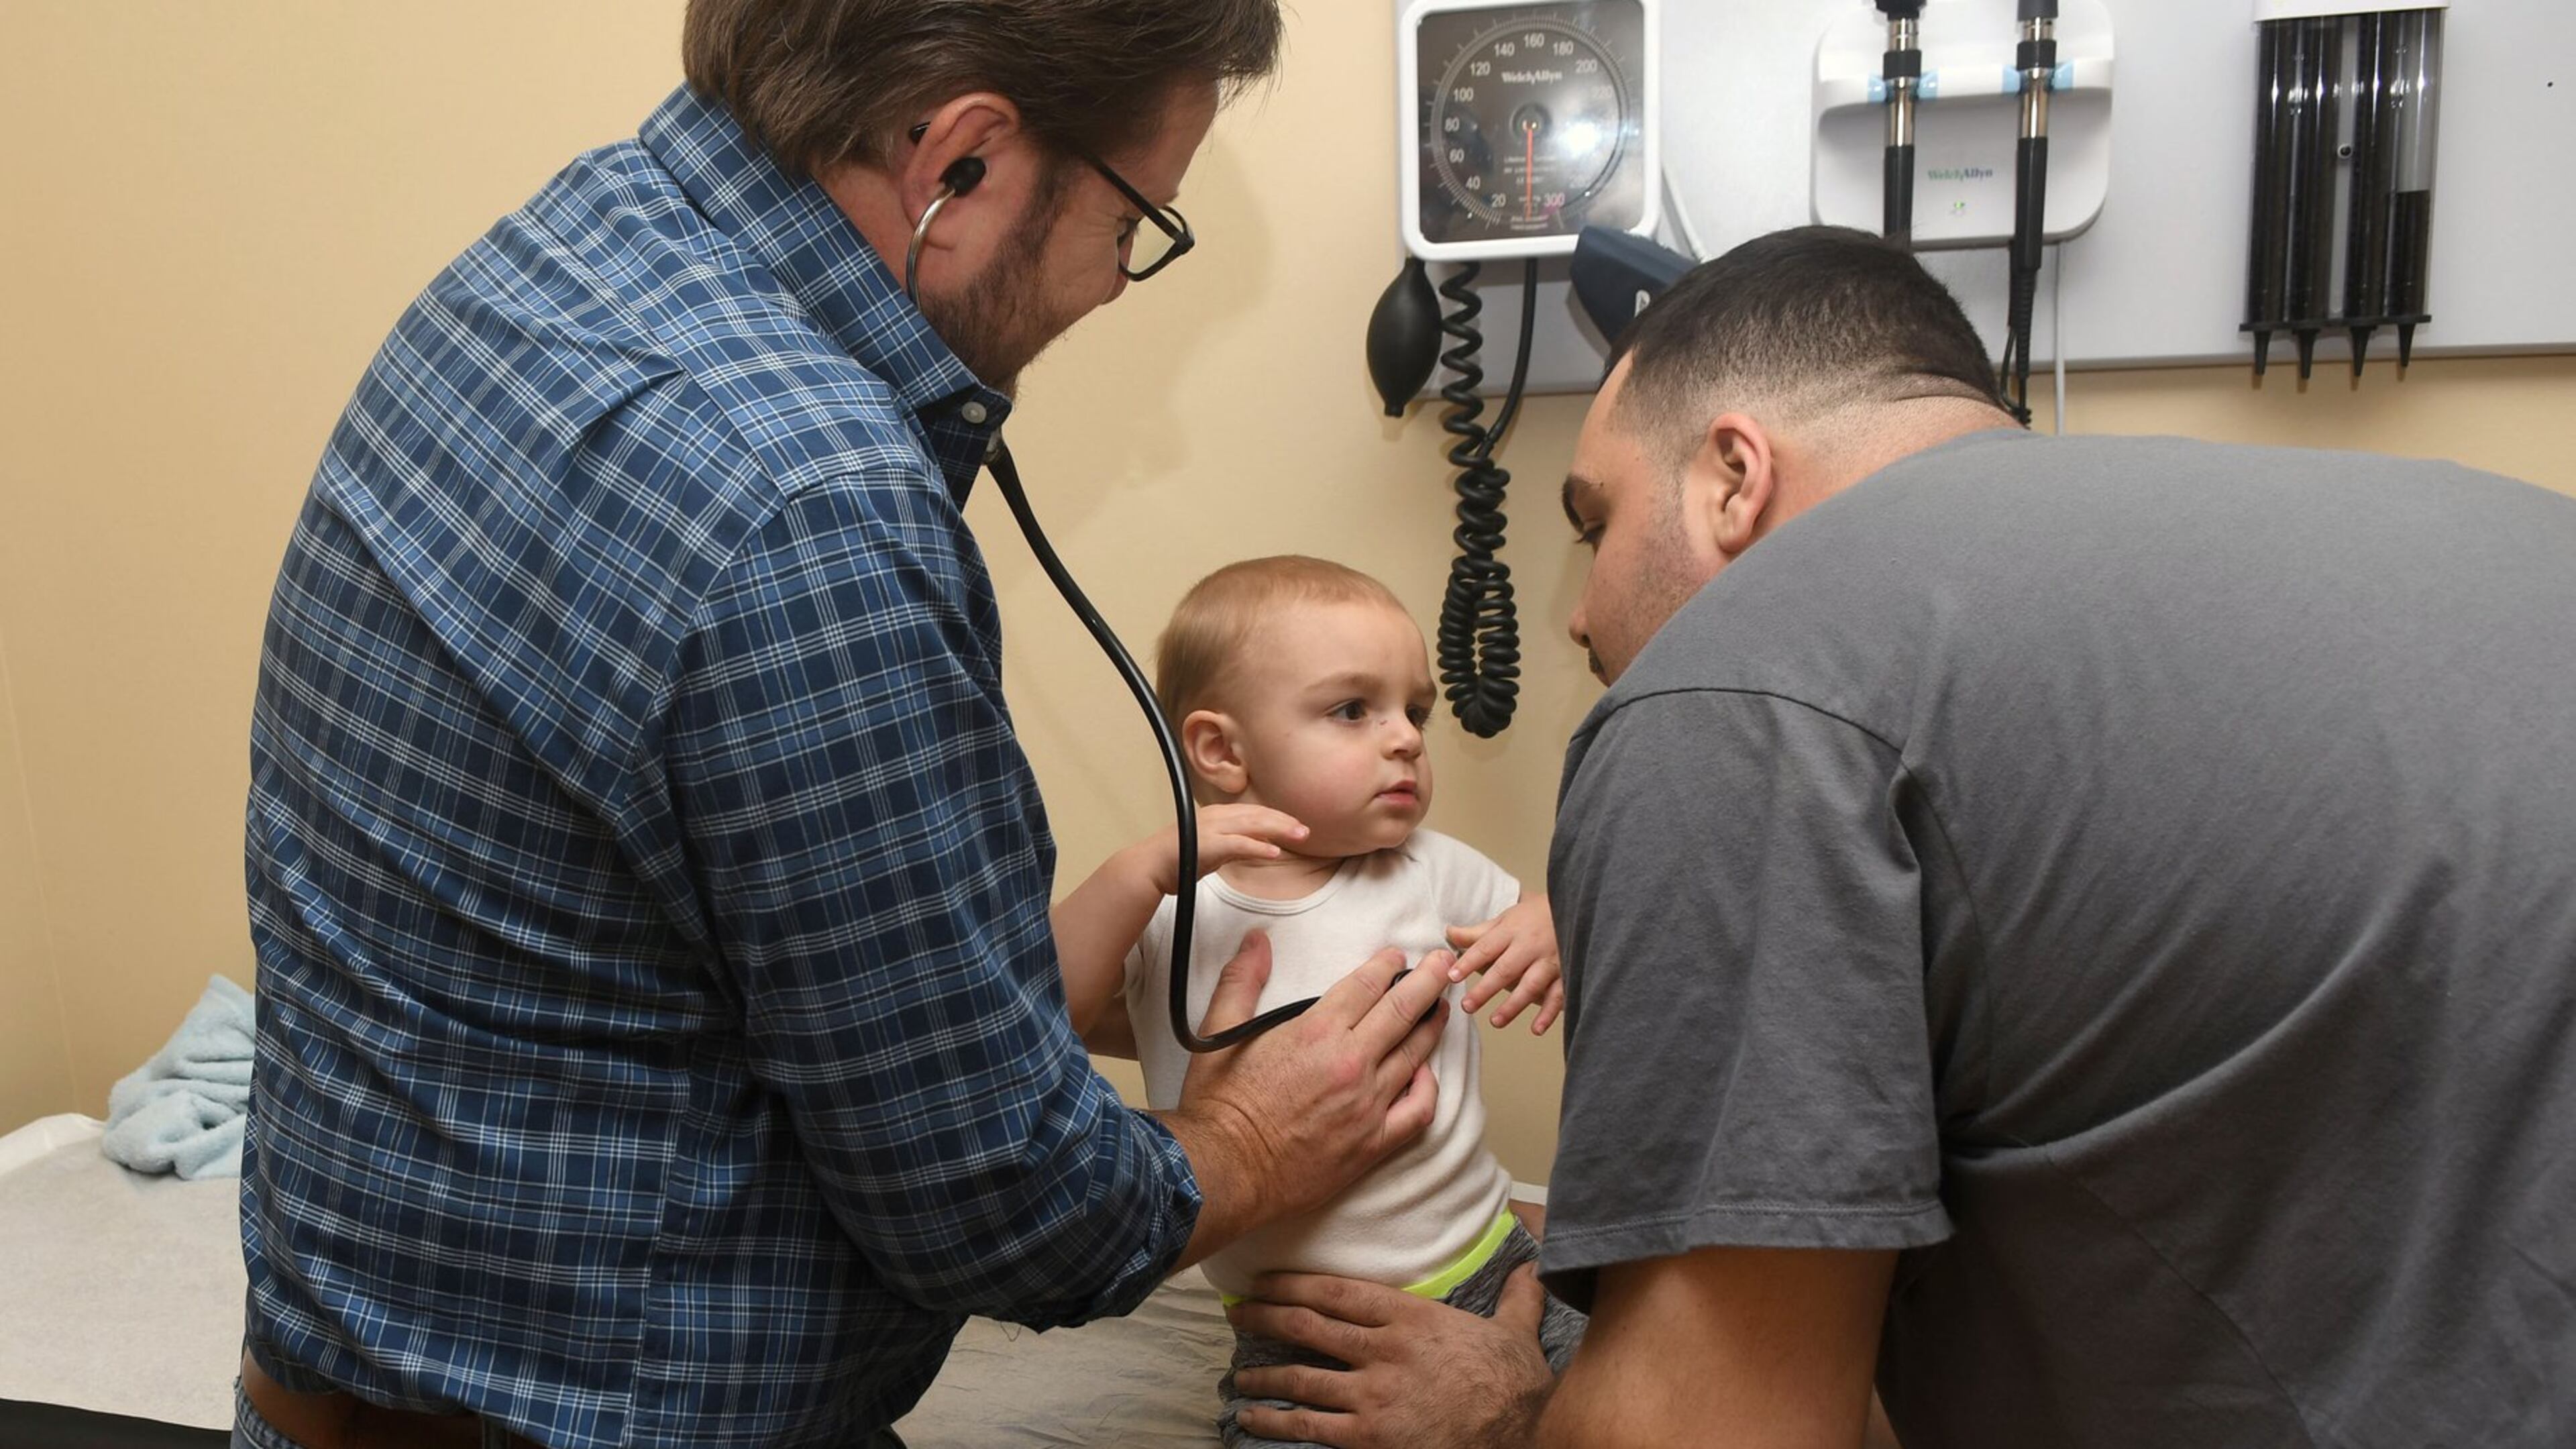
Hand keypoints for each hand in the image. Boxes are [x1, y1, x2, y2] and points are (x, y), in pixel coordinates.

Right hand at [1137, 804, 1308, 895]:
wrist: (1148, 867)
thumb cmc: (1175, 861)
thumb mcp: (1209, 850)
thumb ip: (1230, 846)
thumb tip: (1251, 848)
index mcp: (1216, 815)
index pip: (1252, 812)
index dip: (1276, 817)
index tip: (1294, 825)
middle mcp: (1215, 816)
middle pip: (1258, 814)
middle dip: (1284, 821)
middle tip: (1306, 830)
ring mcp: (1212, 828)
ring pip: (1253, 824)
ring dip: (1280, 829)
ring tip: (1301, 836)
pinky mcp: (1208, 844)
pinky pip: (1239, 844)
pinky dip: (1259, 846)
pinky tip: (1275, 852)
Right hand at [1161, 935, 1451, 1257]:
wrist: (1224, 1171)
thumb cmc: (1220, 1105)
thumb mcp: (1219, 1032)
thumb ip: (1241, 980)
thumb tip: (1256, 941)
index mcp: (1316, 1031)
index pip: (1368, 985)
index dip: (1388, 965)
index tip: (1397, 956)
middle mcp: (1351, 1063)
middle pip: (1404, 1010)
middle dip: (1429, 980)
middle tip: (1443, 964)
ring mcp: (1367, 1105)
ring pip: (1416, 1055)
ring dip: (1432, 1025)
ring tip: (1441, 1008)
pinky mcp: (1373, 1143)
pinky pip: (1419, 1111)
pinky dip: (1429, 1087)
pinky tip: (1426, 1073)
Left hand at [1226, 1264, 1554, 1448]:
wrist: (1522, 1435)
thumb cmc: (1516, 1386)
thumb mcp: (1516, 1332)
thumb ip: (1515, 1298)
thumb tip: (1532, 1268)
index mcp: (1411, 1318)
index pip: (1338, 1291)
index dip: (1294, 1283)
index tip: (1265, 1279)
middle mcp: (1383, 1350)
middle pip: (1307, 1325)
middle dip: (1265, 1316)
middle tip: (1236, 1312)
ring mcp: (1372, 1395)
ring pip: (1300, 1376)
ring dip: (1261, 1373)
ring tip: (1236, 1374)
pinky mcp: (1368, 1437)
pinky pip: (1309, 1426)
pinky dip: (1274, 1420)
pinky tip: (1250, 1416)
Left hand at [1445, 895, 1564, 1032]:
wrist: (1578, 910)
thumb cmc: (1536, 917)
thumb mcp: (1506, 919)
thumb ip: (1479, 932)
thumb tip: (1449, 934)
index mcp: (1512, 931)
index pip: (1486, 948)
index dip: (1469, 962)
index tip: (1452, 976)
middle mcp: (1530, 946)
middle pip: (1506, 969)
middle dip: (1486, 989)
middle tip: (1468, 1006)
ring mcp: (1550, 961)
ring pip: (1531, 985)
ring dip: (1513, 1005)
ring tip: (1495, 1021)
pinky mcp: (1567, 975)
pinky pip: (1559, 996)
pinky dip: (1548, 1013)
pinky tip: (1536, 1028)